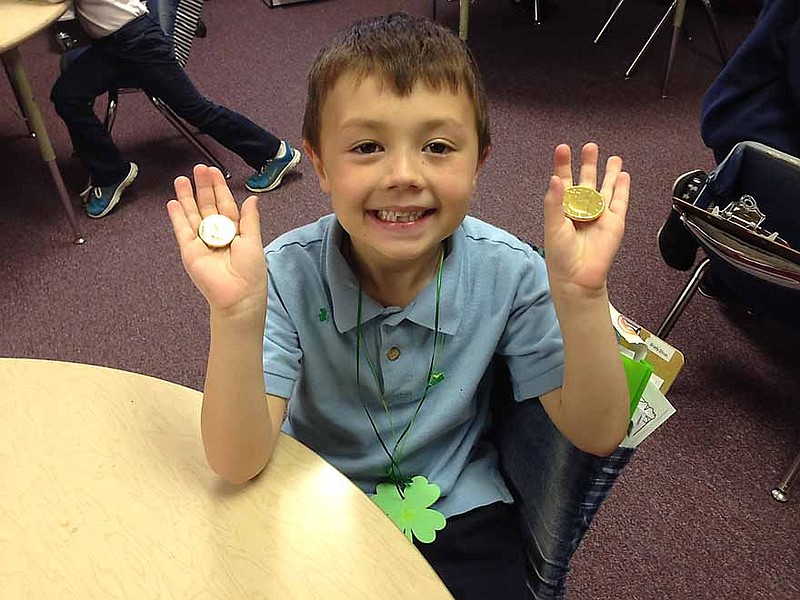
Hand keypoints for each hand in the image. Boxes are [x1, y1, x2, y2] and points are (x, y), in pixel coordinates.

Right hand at [167, 164, 266, 314]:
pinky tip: (173, 201)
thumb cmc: (250, 270)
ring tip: (181, 179)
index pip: (225, 204)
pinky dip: (177, 216)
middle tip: (198, 168)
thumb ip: (249, 219)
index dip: (219, 188)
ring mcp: (202, 241)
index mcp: (234, 231)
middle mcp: (216, 234)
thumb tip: (252, 199)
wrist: (238, 295)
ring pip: (192, 214)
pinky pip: (182, 230)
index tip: (213, 171)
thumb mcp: (253, 240)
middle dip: (203, 187)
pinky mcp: (189, 250)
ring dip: (187, 197)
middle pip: (207, 206)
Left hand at [542, 143, 628, 298]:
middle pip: (586, 181)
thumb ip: (554, 202)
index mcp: (564, 208)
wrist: (578, 277)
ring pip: (605, 188)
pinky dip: (622, 188)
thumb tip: (554, 178)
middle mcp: (582, 209)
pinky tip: (623, 175)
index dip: (563, 165)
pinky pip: (620, 201)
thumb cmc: (561, 256)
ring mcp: (599, 215)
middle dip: (588, 163)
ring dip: (609, 172)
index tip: (562, 149)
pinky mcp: (614, 222)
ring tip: (612, 157)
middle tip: (590, 146)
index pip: (564, 182)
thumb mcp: (553, 227)